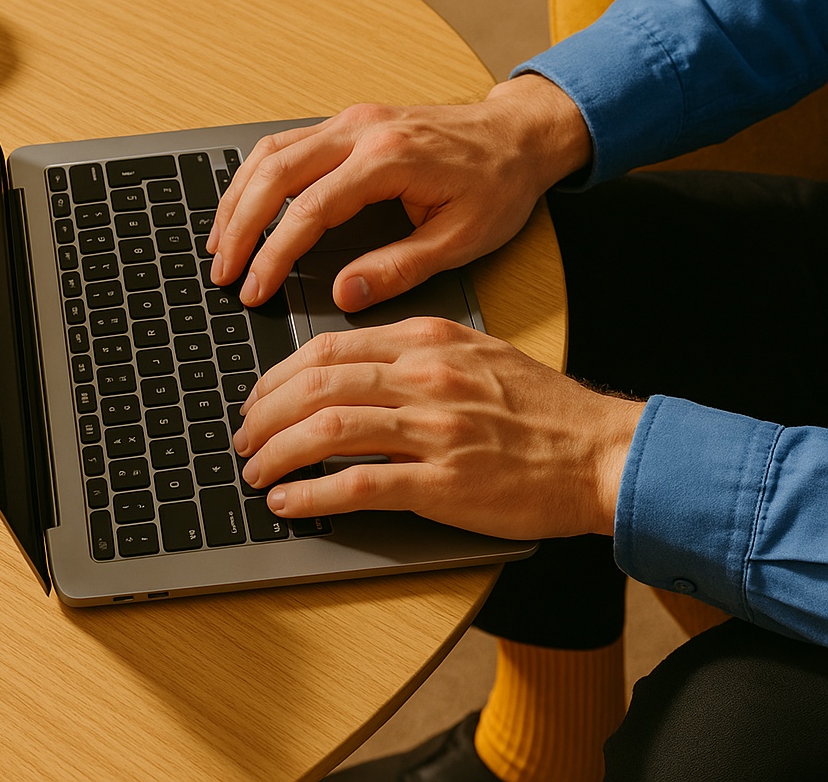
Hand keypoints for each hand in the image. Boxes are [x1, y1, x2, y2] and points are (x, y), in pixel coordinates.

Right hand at [208, 75, 590, 310]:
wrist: (519, 135)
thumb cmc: (499, 185)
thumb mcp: (461, 239)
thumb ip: (399, 268)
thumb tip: (344, 292)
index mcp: (389, 158)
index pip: (309, 209)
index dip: (273, 254)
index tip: (254, 289)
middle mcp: (362, 130)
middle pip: (274, 172)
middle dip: (239, 225)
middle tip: (223, 272)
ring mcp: (353, 121)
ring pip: (272, 151)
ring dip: (239, 197)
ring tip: (221, 243)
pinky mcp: (351, 123)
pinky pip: (288, 143)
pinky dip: (258, 176)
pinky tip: (248, 204)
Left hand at [232, 318, 642, 539]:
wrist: (598, 451)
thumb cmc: (540, 407)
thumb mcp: (476, 352)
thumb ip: (414, 351)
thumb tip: (350, 368)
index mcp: (428, 342)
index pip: (330, 348)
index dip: (279, 374)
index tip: (259, 395)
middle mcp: (425, 378)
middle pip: (318, 385)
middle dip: (265, 413)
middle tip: (244, 436)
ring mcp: (434, 431)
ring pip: (328, 430)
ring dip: (277, 452)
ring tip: (254, 470)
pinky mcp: (444, 484)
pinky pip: (360, 485)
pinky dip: (313, 494)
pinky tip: (288, 501)